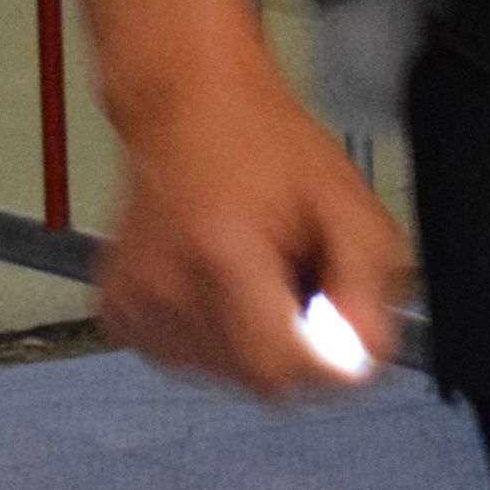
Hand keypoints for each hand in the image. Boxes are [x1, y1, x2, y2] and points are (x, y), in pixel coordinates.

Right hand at [96, 60, 411, 396]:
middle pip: (261, 381)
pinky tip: (220, 279)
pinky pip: (191, 361)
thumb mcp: (347, 199)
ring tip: (254, 270)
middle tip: (297, 276)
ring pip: (227, 376)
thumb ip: (368, 282)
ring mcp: (135, 309)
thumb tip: (367, 358)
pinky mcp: (120, 317)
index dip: (328, 360)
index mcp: (220, 259)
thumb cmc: (262, 145)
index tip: (341, 325)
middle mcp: (166, 291)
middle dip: (295, 343)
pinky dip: (218, 333)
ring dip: (256, 338)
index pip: (283, 371)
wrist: (186, 108)